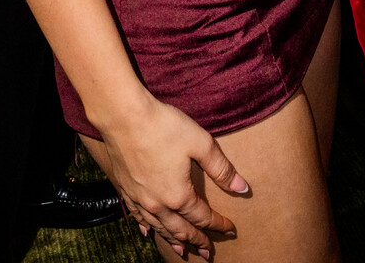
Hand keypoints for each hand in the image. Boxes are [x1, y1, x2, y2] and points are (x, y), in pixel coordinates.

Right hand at [92, 94, 247, 258]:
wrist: (122, 115)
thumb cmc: (163, 126)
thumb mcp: (200, 144)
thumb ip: (221, 169)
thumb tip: (242, 189)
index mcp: (178, 195)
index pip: (202, 217)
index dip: (218, 224)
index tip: (230, 230)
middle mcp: (157, 204)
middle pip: (180, 229)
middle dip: (196, 241)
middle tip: (208, 252)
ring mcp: (138, 198)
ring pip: (158, 228)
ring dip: (173, 240)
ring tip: (183, 250)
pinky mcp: (124, 189)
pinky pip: (138, 217)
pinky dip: (148, 227)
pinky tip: (148, 230)